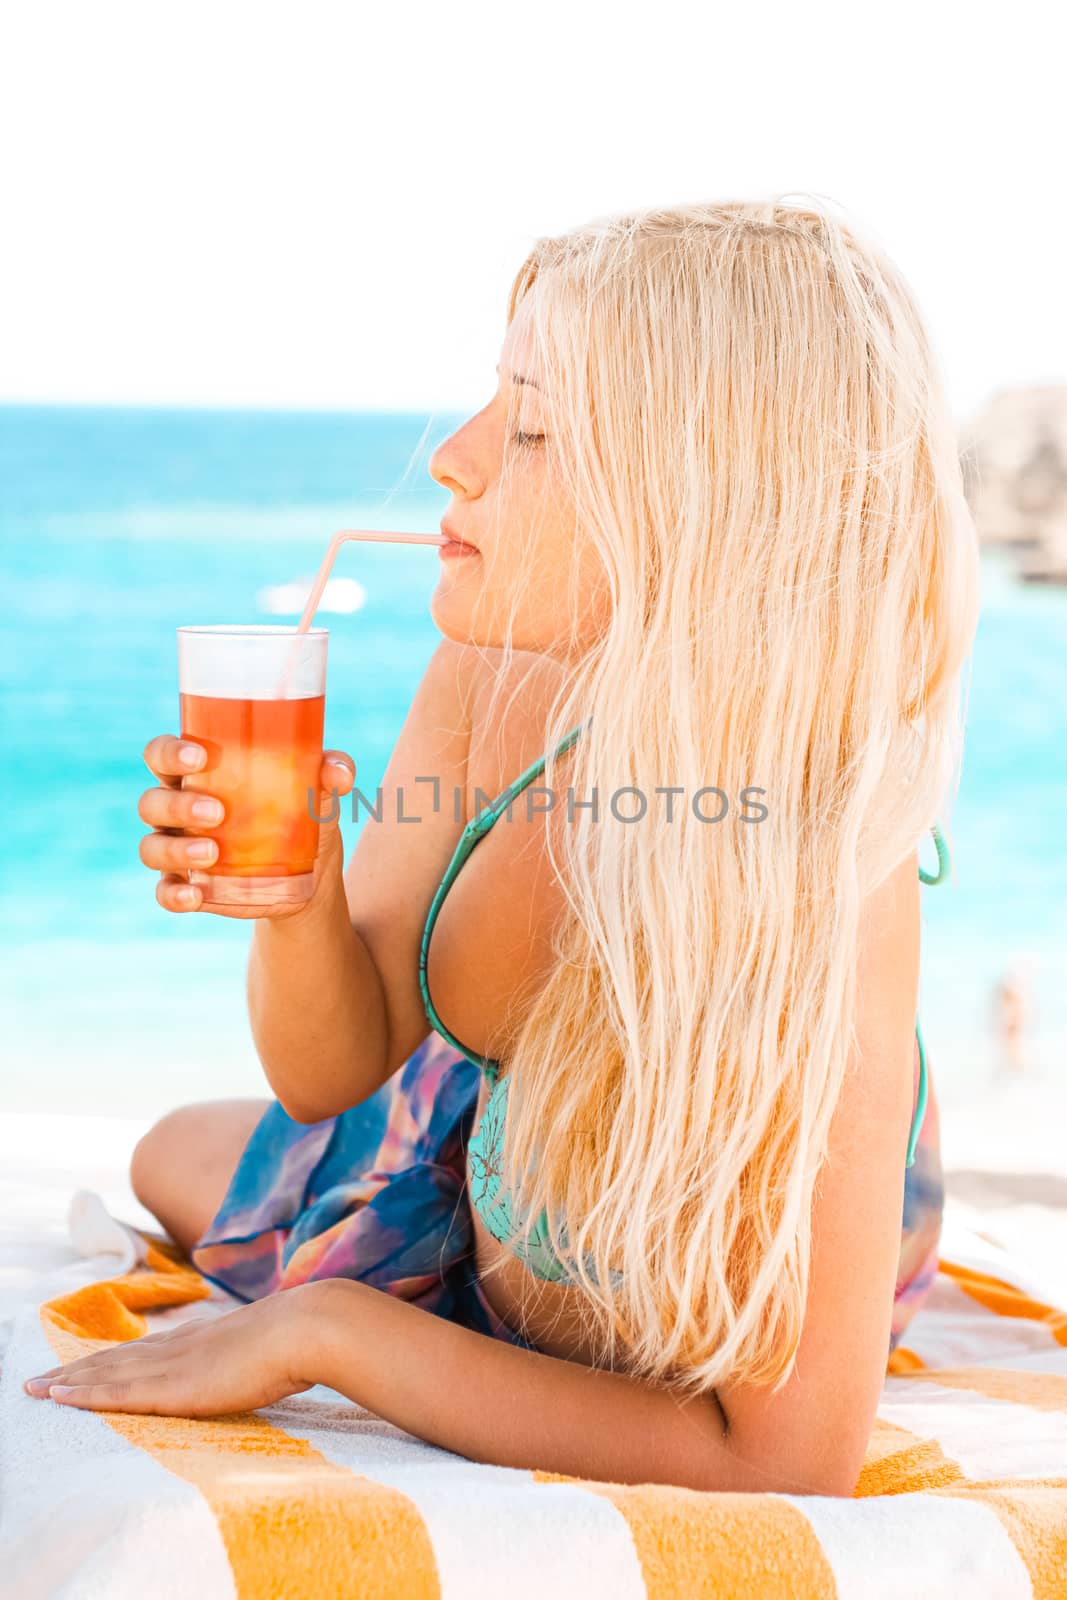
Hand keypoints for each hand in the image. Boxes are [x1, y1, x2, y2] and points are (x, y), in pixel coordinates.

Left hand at [22, 1285, 323, 1417]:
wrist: (306, 1328)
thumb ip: (252, 1354)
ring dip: (69, 1383)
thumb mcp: (268, 1348)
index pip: (143, 1351)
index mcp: (201, 1339)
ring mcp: (174, 1363)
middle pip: (116, 1358)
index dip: (109, 1360)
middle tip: (37, 1381)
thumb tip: (265, 1361)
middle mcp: (179, 1346)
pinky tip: (61, 1397)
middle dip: (75, 1371)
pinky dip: (86, 1394)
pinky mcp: (174, 1386)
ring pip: (107, 1373)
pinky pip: (119, 1392)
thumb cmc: (298, 1340)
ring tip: (35, 1391)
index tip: (81, 1367)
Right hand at [138, 735, 355, 920]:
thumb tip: (338, 772)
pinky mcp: (189, 885)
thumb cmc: (302, 812)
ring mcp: (178, 849)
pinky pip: (165, 892)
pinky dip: (174, 895)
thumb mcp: (318, 792)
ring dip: (175, 850)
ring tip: (213, 854)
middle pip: (152, 801)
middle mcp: (177, 809)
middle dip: (177, 805)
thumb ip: (330, 772)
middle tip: (217, 812)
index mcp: (197, 773)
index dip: (168, 752)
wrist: (311, 875)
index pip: (162, 754)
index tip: (200, 757)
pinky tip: (196, 896)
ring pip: (151, 847)